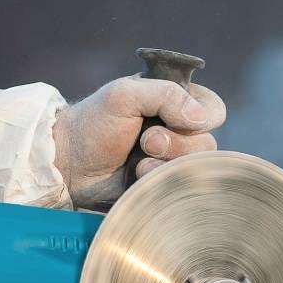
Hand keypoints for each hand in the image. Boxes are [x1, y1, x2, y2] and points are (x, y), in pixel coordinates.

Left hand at [53, 75, 225, 208]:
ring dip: (166, 165)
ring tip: (138, 162)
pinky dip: (159, 182)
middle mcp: (178, 130)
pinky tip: (137, 177)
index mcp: (174, 101)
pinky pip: (180, 188)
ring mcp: (171, 160)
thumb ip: (165, 94)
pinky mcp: (162, 183)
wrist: (67, 164)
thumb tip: (200, 117)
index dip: (200, 118)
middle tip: (144, 142)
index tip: (168, 119)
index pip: (214, 110)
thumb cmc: (92, 124)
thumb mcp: (124, 95)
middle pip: (208, 144)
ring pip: (196, 168)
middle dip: (175, 145)